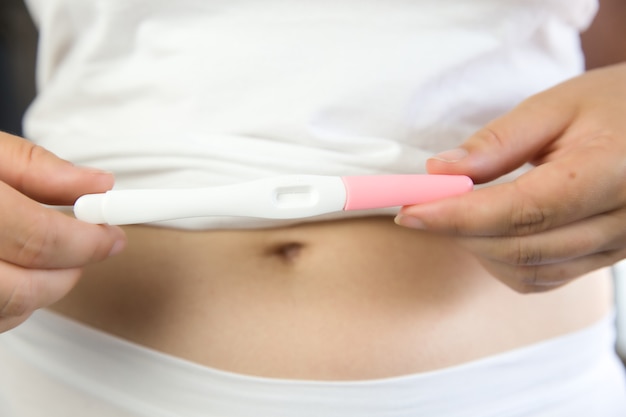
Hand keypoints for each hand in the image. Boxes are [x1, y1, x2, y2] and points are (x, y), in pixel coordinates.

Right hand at [0, 132, 125, 330]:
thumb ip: (38, 168)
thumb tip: (98, 185)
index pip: (38, 239)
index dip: (88, 241)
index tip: (112, 236)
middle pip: (21, 289)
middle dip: (69, 273)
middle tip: (89, 248)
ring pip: (4, 312)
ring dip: (42, 291)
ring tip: (49, 257)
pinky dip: (11, 306)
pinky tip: (13, 275)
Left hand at [395, 63, 625, 292]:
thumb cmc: (612, 105)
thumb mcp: (555, 106)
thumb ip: (496, 143)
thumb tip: (438, 172)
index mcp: (611, 173)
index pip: (523, 211)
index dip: (459, 216)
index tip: (410, 210)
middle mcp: (622, 222)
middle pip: (520, 247)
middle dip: (459, 231)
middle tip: (421, 206)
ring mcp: (616, 248)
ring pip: (527, 271)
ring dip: (478, 248)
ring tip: (456, 212)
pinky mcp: (604, 260)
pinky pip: (541, 278)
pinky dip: (502, 262)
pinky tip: (487, 232)